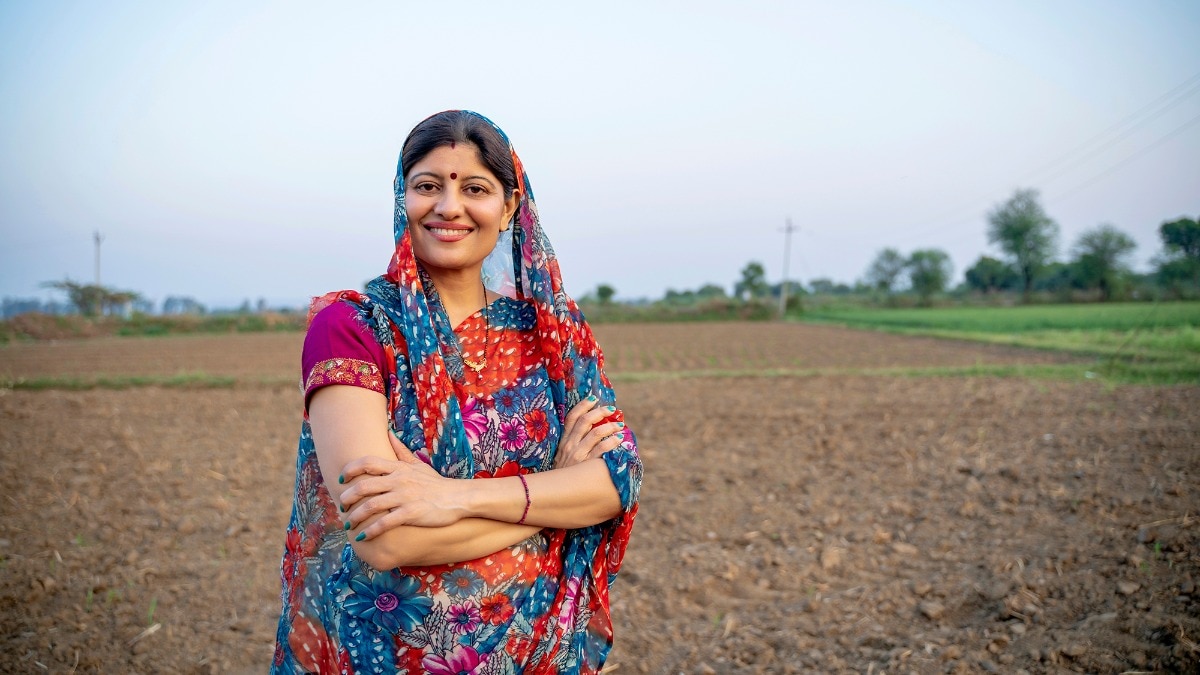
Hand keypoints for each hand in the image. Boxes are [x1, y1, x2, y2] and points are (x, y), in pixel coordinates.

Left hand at [338, 433, 467, 538]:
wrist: (458, 498)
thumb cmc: (435, 483)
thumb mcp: (418, 464)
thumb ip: (400, 451)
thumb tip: (388, 433)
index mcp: (398, 468)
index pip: (367, 462)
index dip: (350, 469)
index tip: (341, 479)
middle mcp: (399, 480)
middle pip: (364, 485)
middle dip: (347, 497)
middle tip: (341, 506)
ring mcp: (405, 497)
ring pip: (371, 505)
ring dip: (355, 517)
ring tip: (348, 525)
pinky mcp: (411, 513)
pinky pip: (385, 523)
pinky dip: (371, 530)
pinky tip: (363, 537)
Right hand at [555, 396, 625, 469]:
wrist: (556, 496)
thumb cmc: (563, 476)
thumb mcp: (562, 458)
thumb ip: (573, 444)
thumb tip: (591, 430)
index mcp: (563, 441)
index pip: (571, 418)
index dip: (583, 405)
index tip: (593, 398)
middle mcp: (569, 446)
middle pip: (585, 421)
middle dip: (600, 412)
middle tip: (612, 409)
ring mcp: (578, 455)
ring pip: (595, 433)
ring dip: (610, 426)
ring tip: (619, 425)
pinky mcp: (586, 466)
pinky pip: (602, 450)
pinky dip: (612, 441)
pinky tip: (619, 439)